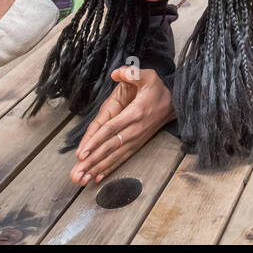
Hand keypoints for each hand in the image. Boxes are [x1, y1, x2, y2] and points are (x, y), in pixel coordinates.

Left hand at [69, 66, 174, 185]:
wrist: (175, 104)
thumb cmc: (158, 89)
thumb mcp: (148, 76)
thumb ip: (131, 73)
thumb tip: (116, 73)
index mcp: (135, 112)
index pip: (112, 129)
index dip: (96, 141)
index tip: (83, 152)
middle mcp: (135, 129)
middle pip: (110, 147)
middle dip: (92, 161)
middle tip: (77, 173)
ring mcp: (136, 139)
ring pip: (115, 156)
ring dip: (98, 169)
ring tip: (83, 179)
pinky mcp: (137, 144)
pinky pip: (122, 158)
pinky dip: (109, 169)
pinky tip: (98, 177)